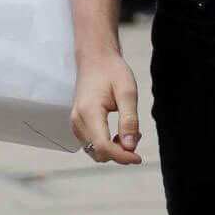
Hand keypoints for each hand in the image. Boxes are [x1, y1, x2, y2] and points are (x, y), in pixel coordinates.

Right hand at [70, 50, 141, 164]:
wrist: (95, 58)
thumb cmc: (112, 71)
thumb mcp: (127, 92)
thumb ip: (129, 120)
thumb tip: (130, 147)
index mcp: (89, 112)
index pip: (103, 147)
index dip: (122, 157)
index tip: (138, 157)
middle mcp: (78, 120)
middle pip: (98, 153)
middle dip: (120, 153)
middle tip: (137, 136)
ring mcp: (75, 123)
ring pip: (95, 152)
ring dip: (114, 150)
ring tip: (129, 132)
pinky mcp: (78, 123)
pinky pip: (92, 144)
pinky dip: (106, 145)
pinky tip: (118, 133)